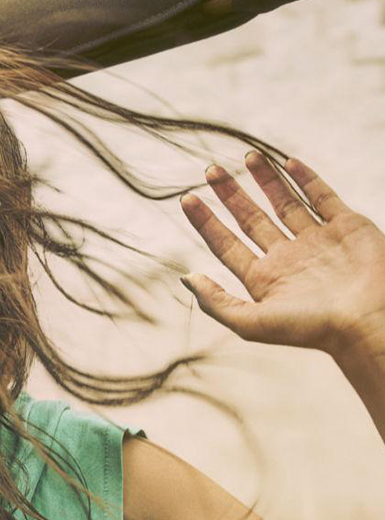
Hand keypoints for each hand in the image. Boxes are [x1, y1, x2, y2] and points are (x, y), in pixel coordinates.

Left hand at [179, 153, 384, 358]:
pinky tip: (287, 162)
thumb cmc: (311, 328)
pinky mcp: (348, 227)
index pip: (227, 245)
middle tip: (210, 171)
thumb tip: (186, 278)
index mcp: (265, 280)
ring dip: (266, 180)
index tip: (186, 199)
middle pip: (252, 220)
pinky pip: (323, 197)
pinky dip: (306, 179)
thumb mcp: (251, 322)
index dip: (206, 222)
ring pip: (286, 203)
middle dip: (231, 195)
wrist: (368, 321)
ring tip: (247, 156)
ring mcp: (319, 241)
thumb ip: (215, 301)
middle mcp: (289, 259)